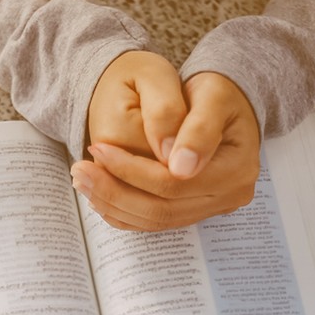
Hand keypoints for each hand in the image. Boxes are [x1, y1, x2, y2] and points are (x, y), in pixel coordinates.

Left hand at [71, 72, 260, 230]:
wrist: (226, 103)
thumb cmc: (218, 92)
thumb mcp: (211, 95)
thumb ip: (198, 128)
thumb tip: (180, 169)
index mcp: (236, 171)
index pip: (173, 183)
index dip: (131, 170)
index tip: (97, 148)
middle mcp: (228, 197)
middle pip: (162, 209)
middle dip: (115, 191)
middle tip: (78, 170)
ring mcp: (212, 208)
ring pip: (155, 220)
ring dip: (113, 204)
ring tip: (82, 180)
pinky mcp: (194, 210)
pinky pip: (154, 221)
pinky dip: (123, 212)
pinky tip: (98, 194)